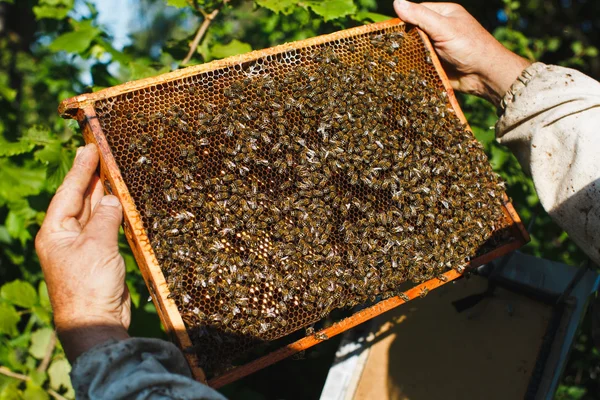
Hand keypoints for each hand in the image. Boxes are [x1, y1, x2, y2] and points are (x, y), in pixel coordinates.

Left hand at [35, 143, 129, 361]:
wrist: (95, 321)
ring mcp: (82, 247)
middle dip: (90, 178)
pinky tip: (120, 203)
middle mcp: (65, 237)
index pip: (68, 192)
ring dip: (102, 194)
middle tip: (101, 154)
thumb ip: (105, 217)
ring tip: (112, 172)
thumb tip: (113, 198)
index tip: (89, 148)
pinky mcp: (98, 257)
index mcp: (55, 232)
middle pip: (78, 200)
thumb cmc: (89, 284)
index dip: (80, 169)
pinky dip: (113, 214)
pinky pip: (105, 228)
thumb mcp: (97, 245)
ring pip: (93, 213)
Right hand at [393, 0, 531, 105]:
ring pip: (414, 49)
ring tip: (389, 62)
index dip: (403, 19)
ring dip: (406, 56)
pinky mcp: (435, 65)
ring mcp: (437, 49)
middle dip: (402, 39)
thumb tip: (396, 2)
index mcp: (443, 14)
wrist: (485, 76)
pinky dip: (411, 68)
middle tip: (387, 47)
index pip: (416, 12)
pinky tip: (399, 72)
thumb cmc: (469, 46)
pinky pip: (419, 64)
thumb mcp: (444, 27)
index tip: (388, 30)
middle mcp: (439, 30)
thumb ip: (420, 15)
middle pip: (413, 32)